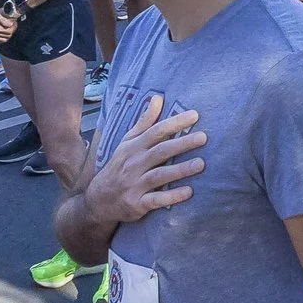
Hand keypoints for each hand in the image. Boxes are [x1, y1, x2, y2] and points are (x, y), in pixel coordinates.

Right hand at [84, 96, 204, 226]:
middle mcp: (134, 164)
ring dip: (180, 169)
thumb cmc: (119, 167)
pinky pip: (156, 199)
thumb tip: (157, 98)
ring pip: (159, 175)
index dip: (174, 123)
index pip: (155, 132)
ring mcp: (135, 185)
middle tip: (203, 137)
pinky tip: (189, 191)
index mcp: (133, 147)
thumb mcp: (127, 143)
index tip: (195, 116)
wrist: (98, 199)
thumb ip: (144, 122)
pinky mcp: (137, 204)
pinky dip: (172, 196)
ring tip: (201, 164)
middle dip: (181, 144)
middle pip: (160, 151)